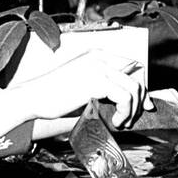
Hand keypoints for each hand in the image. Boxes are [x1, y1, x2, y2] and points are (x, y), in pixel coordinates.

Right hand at [17, 50, 144, 127]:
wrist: (32, 97)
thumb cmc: (54, 94)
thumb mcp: (83, 84)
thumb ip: (104, 86)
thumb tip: (128, 100)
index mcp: (98, 55)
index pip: (133, 66)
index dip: (142, 87)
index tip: (144, 105)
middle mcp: (101, 57)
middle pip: (137, 76)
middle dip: (140, 100)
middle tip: (132, 118)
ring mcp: (99, 68)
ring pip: (134, 88)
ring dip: (132, 110)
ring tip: (121, 122)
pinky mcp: (96, 82)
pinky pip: (125, 97)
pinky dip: (125, 113)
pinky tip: (115, 121)